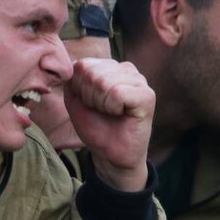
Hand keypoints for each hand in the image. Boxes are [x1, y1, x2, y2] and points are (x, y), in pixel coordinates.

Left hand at [64, 58, 154, 191]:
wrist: (112, 154)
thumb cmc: (97, 127)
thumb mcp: (76, 101)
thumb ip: (72, 80)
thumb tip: (75, 64)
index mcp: (109, 67)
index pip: (81, 65)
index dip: (79, 89)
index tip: (90, 104)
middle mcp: (126, 69)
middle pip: (91, 72)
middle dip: (89, 97)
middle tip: (102, 111)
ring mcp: (138, 80)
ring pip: (103, 82)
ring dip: (100, 104)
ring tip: (111, 113)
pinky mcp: (146, 95)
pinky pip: (117, 93)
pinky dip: (112, 108)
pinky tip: (121, 114)